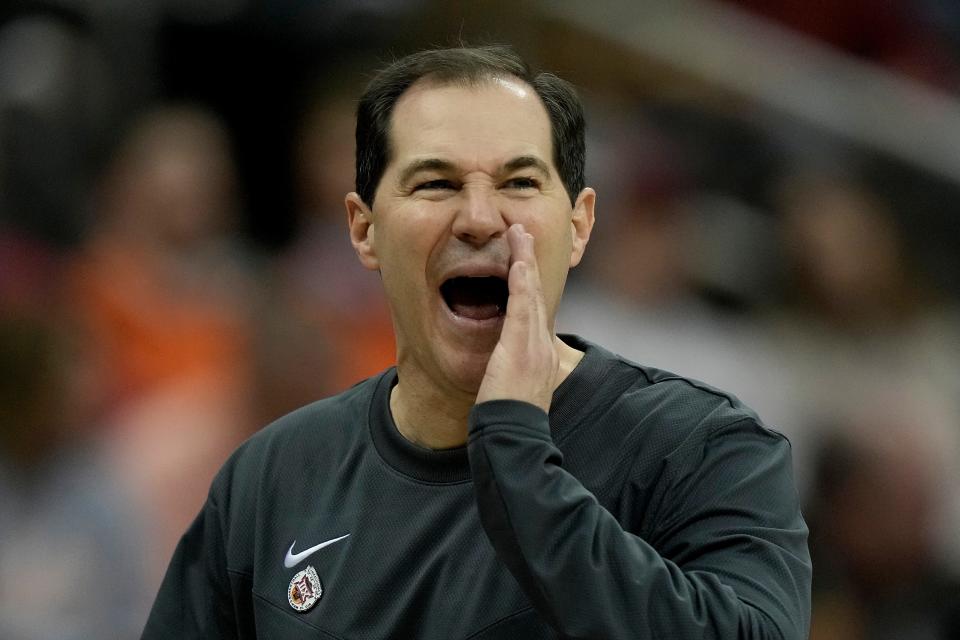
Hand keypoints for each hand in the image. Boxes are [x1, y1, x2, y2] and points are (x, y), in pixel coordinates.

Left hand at [476, 224, 559, 412]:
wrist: (514, 437)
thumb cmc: (509, 421)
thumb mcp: (512, 391)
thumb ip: (509, 374)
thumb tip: (501, 370)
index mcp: (538, 355)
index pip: (534, 310)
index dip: (529, 283)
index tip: (522, 262)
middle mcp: (541, 345)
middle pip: (536, 294)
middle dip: (530, 262)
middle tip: (523, 235)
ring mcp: (534, 345)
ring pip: (530, 294)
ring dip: (525, 261)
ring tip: (519, 235)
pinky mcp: (522, 347)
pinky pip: (522, 308)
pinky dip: (522, 283)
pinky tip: (518, 262)